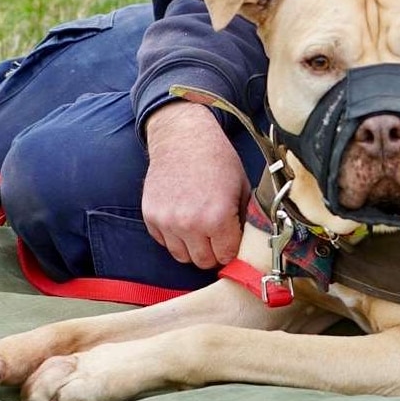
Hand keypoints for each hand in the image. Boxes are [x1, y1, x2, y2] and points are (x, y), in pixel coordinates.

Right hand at [142, 101, 250, 268]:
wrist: (183, 138)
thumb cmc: (218, 160)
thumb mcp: (243, 188)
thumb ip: (245, 221)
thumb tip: (248, 246)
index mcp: (217, 218)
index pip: (226, 256)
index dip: (231, 249)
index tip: (232, 239)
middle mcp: (190, 224)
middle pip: (203, 262)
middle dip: (213, 252)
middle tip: (217, 235)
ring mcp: (167, 221)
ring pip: (182, 256)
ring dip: (193, 247)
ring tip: (200, 226)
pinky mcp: (151, 216)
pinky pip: (165, 242)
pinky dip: (174, 236)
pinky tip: (184, 217)